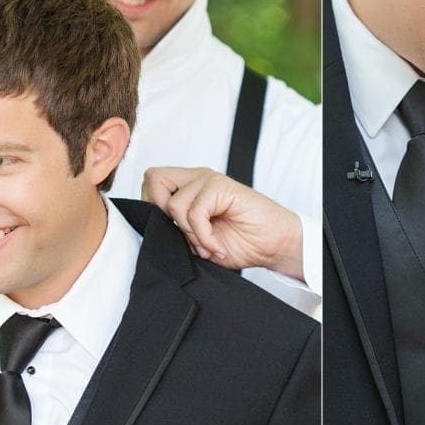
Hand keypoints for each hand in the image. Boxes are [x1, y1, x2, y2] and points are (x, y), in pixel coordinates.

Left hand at [142, 167, 303, 280]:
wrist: (273, 245)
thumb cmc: (240, 242)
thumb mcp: (196, 240)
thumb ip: (175, 229)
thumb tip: (152, 229)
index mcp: (188, 187)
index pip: (151, 184)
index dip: (152, 209)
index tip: (172, 233)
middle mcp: (196, 179)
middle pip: (153, 178)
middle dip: (161, 214)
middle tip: (184, 236)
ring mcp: (209, 180)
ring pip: (174, 205)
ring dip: (190, 234)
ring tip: (208, 246)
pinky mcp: (222, 186)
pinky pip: (195, 214)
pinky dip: (204, 237)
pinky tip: (217, 246)